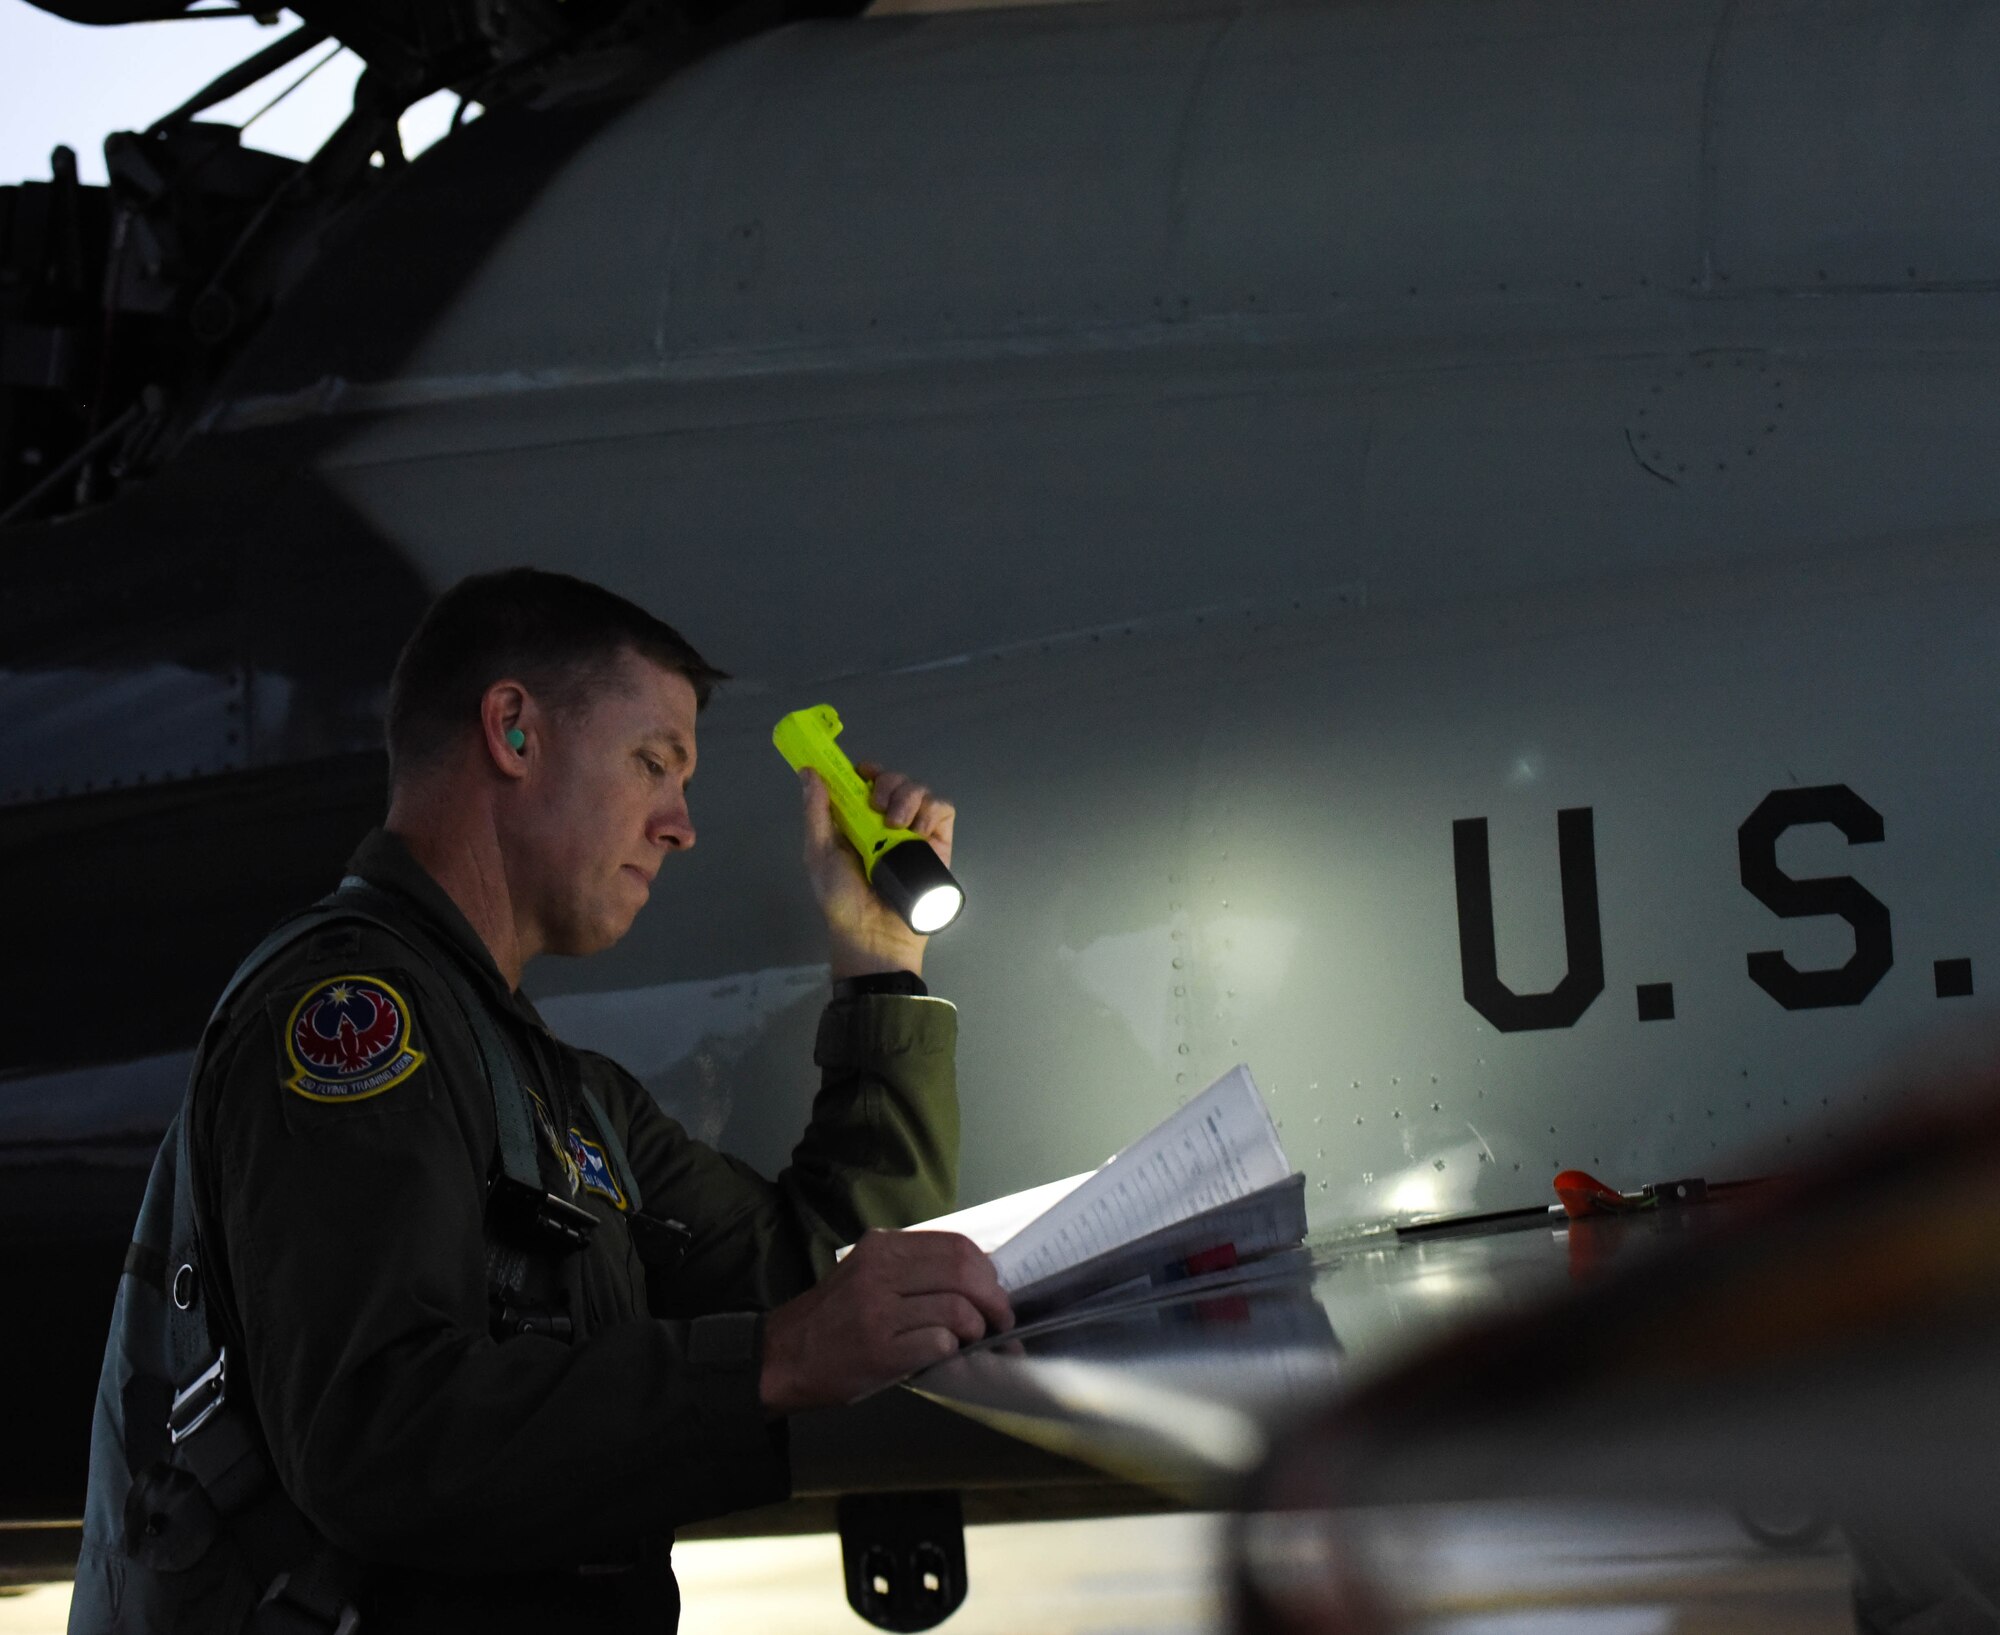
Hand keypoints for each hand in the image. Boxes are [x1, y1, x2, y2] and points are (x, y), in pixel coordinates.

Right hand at [759, 1230, 1010, 1413]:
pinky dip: (951, 1350)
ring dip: (976, 1330)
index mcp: (881, 1247)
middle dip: (994, 1300)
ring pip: (957, 1309)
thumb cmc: (833, 1319)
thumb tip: (978, 1280)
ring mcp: (878, 1311)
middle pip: (963, 1273)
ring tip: (975, 1342)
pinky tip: (945, 1355)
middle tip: (1001, 1321)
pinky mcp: (880, 1350)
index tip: (996, 1291)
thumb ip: (913, 1270)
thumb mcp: (866, 1274)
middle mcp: (879, 1272)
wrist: (782, 1358)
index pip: (956, 1246)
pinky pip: (938, 1343)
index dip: (988, 1271)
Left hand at [800, 762, 956, 980]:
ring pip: (921, 791)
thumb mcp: (819, 853)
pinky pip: (943, 810)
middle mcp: (887, 823)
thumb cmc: (841, 899)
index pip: (869, 782)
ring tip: (895, 824)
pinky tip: (917, 828)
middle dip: (889, 783)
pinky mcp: (938, 845)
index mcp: (858, 821)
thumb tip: (808, 772)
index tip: (863, 772)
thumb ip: (816, 812)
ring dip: (908, 796)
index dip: (868, 771)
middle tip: (877, 806)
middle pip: (897, 780)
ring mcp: (915, 832)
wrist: (873, 935)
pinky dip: (932, 809)